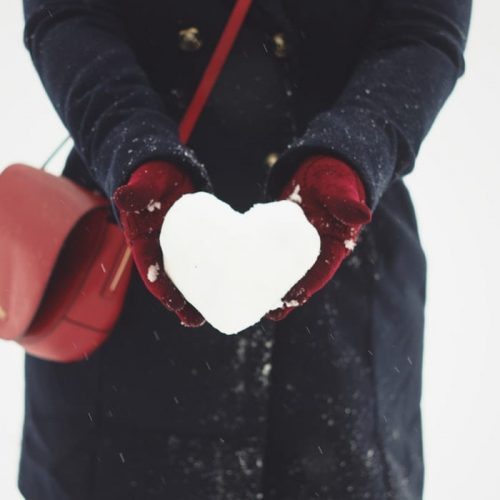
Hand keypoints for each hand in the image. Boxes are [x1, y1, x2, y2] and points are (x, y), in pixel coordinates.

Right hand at [113, 161, 204, 326]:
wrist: (167, 170)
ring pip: (190, 276)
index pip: (150, 268)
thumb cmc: (152, 176)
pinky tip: (232, 285)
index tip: (173, 303)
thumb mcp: (145, 182)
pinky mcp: (198, 241)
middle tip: (196, 322)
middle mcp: (162, 249)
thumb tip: (123, 195)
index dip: (160, 288)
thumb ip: (137, 191)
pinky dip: (217, 273)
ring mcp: (181, 247)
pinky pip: (207, 260)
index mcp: (144, 241)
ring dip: (201, 296)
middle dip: (182, 303)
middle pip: (171, 281)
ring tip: (217, 314)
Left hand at [267, 156, 371, 320]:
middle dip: (286, 296)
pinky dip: (263, 264)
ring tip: (254, 302)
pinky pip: (274, 253)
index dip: (307, 288)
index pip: (321, 270)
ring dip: (273, 284)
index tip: (292, 303)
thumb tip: (362, 216)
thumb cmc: (335, 176)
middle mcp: (318, 249)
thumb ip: (346, 202)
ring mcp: (300, 243)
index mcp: (336, 243)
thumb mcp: (340, 187)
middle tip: (268, 313)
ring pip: (286, 268)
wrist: (322, 165)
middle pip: (302, 277)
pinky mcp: (284, 235)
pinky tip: (246, 272)